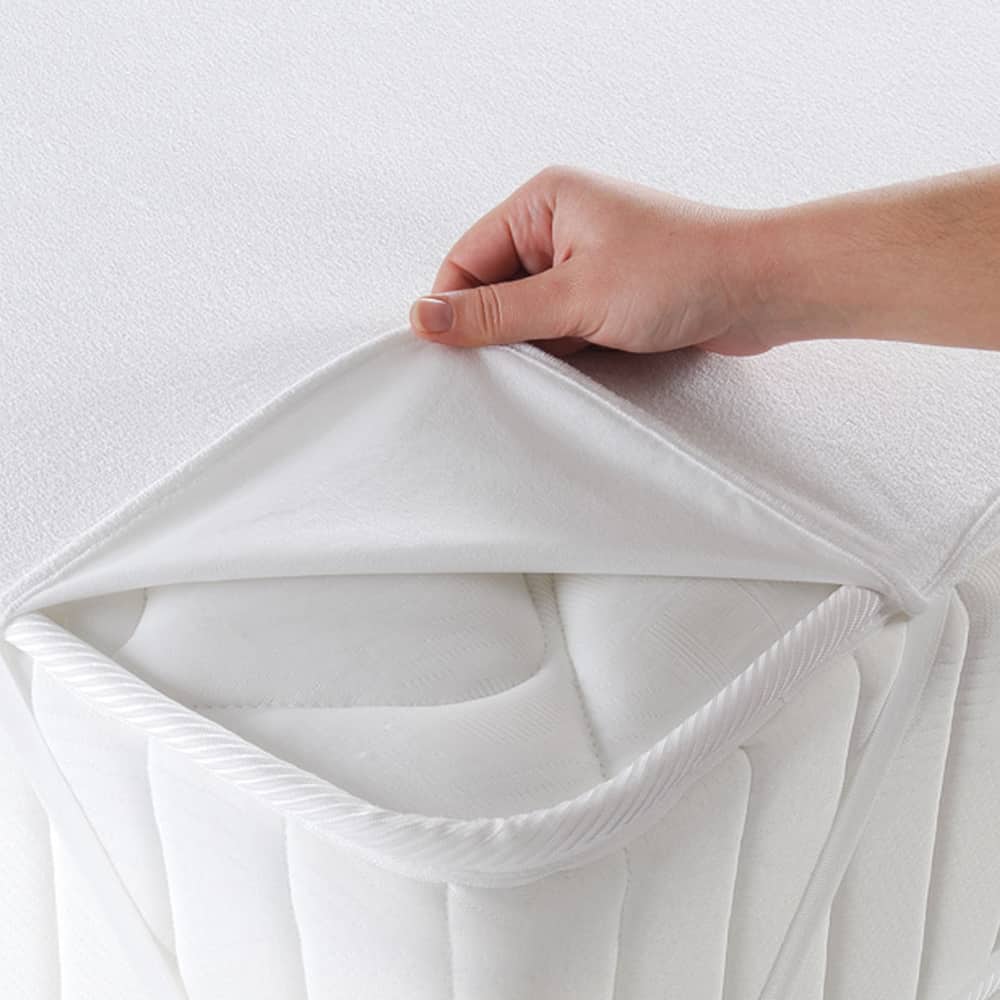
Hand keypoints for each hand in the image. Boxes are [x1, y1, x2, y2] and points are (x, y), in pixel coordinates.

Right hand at [408, 165, 772, 355]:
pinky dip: (565, 350)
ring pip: (529, 313)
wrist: (766, 290)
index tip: (448, 357)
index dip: (454, 309)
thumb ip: (496, 312)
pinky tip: (585, 362)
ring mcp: (586, 260)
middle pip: (495, 288)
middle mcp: (560, 224)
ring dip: (537, 344)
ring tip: (565, 358)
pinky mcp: (607, 291)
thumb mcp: (575, 297)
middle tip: (509, 368)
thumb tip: (424, 318)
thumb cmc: (682, 273)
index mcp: (543, 201)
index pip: (466, 259)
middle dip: (500, 330)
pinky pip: (562, 325)